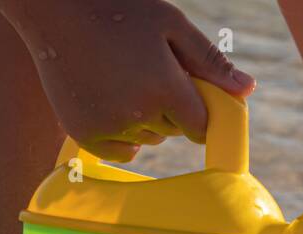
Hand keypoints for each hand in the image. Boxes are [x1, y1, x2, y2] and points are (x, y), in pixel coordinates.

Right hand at [0, 0, 253, 160]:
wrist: (55, 10)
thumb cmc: (119, 9)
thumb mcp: (171, 24)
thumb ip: (210, 61)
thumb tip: (248, 90)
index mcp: (164, 87)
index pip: (200, 124)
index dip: (198, 109)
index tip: (187, 92)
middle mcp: (138, 113)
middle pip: (174, 130)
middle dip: (170, 107)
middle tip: (146, 70)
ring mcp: (109, 127)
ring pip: (149, 139)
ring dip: (146, 119)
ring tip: (125, 80)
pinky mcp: (85, 135)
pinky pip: (122, 151)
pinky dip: (124, 134)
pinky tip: (113, 102)